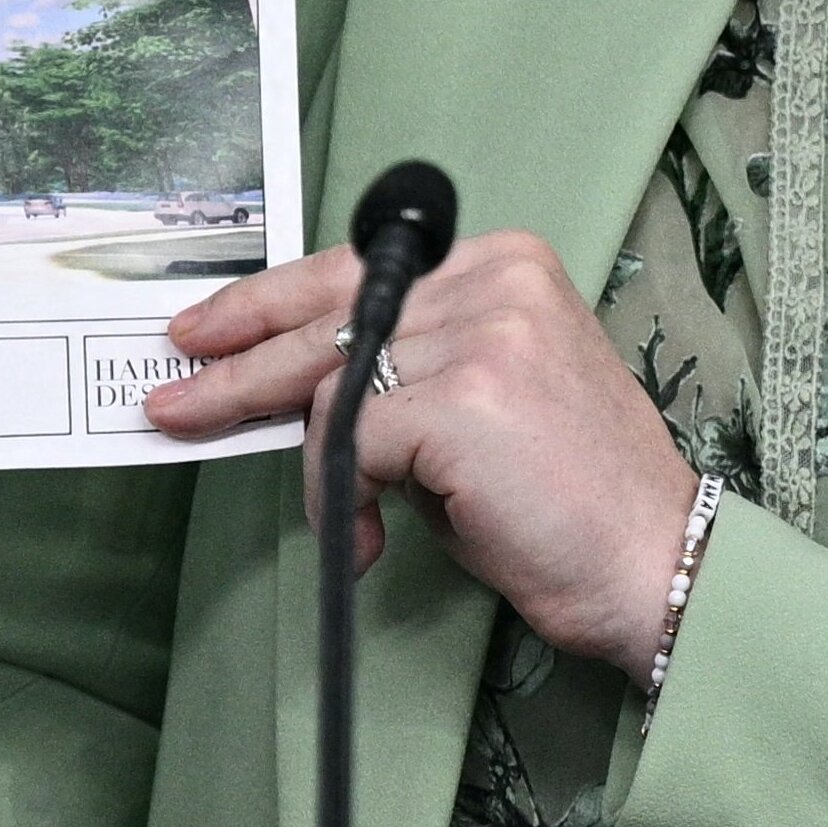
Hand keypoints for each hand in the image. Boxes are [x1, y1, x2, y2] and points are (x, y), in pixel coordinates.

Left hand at [144, 232, 700, 668]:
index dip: (266, 304)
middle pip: (327, 316)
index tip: (205, 331)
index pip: (354, 271)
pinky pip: (347, 443)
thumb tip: (292, 389)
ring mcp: (480, 333)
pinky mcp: (461, 397)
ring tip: (348, 525)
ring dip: (320, 469)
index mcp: (503, 263)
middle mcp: (493, 280)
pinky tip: (368, 537)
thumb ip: (402, 371)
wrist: (653, 563)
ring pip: (330, 388)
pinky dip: (339, 497)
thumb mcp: (480, 401)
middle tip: (174, 402)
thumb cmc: (567, 500)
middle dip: (239, 369)